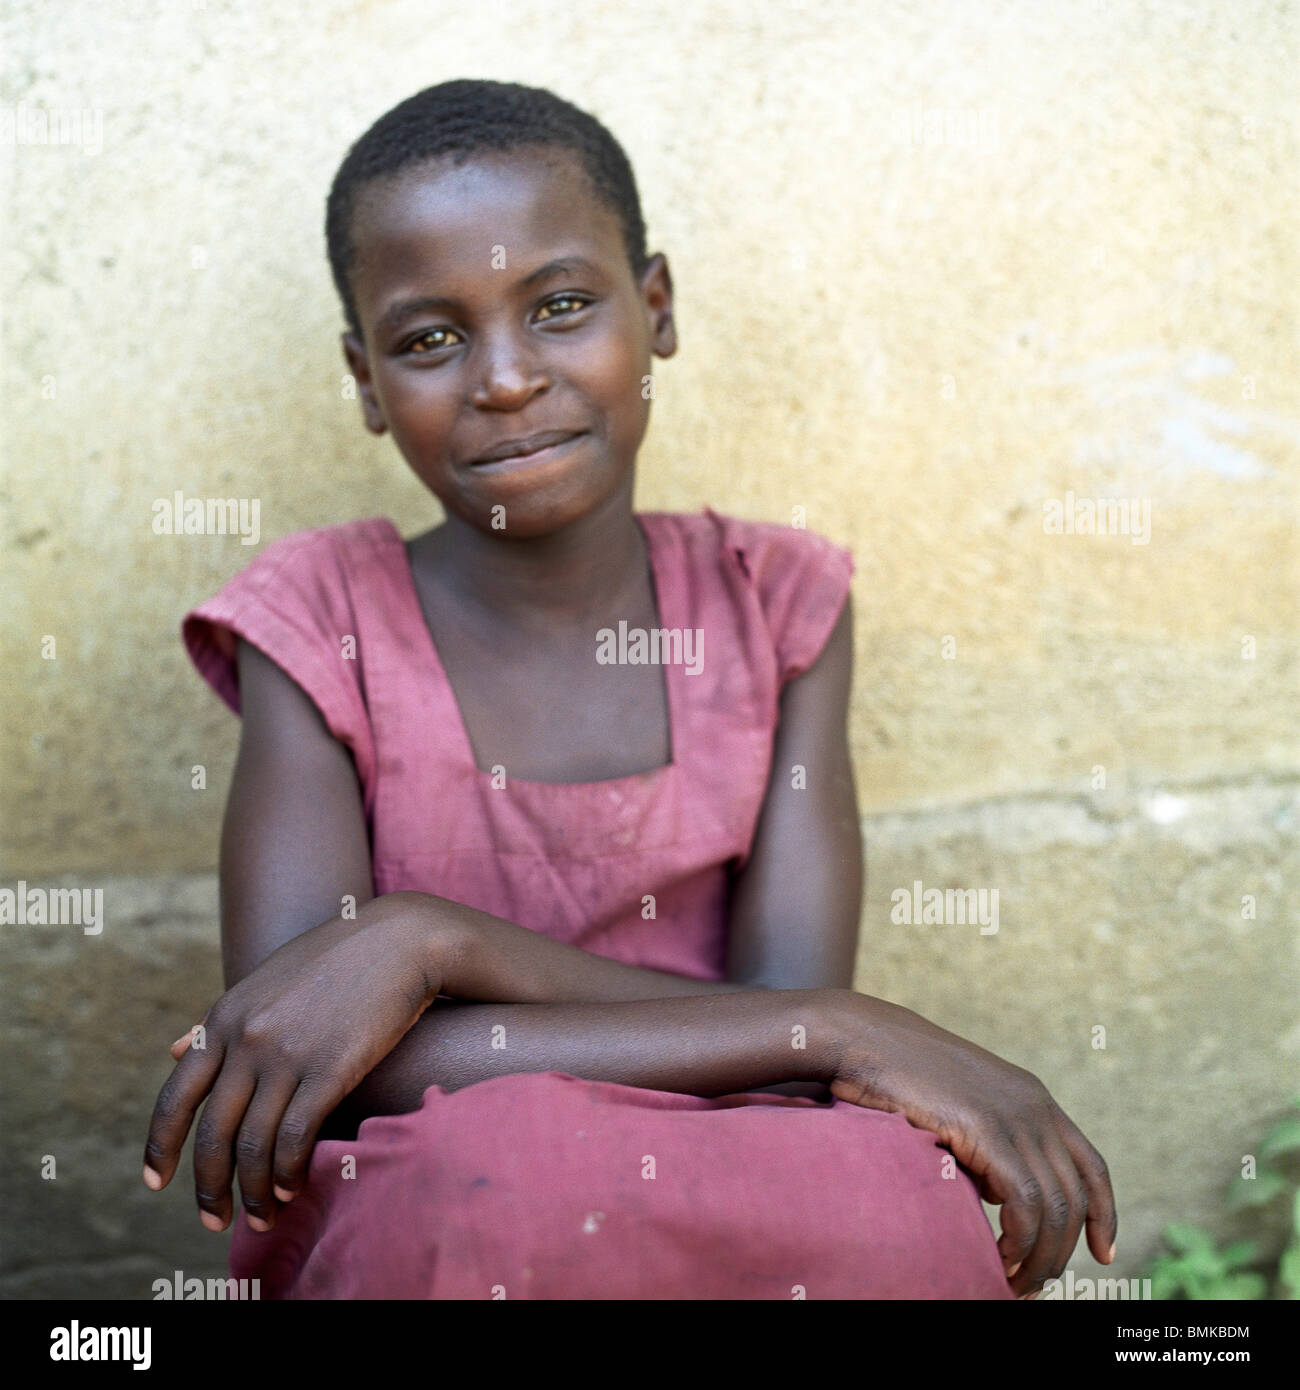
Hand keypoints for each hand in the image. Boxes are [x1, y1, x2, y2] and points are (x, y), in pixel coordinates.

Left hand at [143, 892, 445, 1232]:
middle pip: (213, 1133)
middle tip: (215, 1221)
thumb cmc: (337, 959)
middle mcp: (248, 1038)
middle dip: (210, 1187)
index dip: (161, 1146)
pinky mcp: (330, 1069)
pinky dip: (289, 1172)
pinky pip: (296, 1138)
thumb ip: (221, 1020)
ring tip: (263, 1215)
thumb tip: (174, 1051)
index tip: (156, 1183)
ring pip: (253, 1145)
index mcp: (226, 1018)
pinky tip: (294, 1188)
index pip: (177, 1096)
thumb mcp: (267, 981)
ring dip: (254, 1192)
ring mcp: (287, 1055)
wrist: (402, 939)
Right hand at [825, 991, 1116, 1297]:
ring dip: (1039, 1258)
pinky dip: (1020, 1241)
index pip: (1092, 1166)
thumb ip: (988, 1148)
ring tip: (1011, 1281)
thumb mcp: (960, 1110)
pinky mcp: (987, 1128)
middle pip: (1075, 1197)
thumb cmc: (898, 1076)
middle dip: (1060, 1253)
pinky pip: (1025, 1202)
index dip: (1104, 1214)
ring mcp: (1014, 1115)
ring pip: (1054, 1207)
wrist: (864, 1038)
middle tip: (1030, 1286)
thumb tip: (998, 1194)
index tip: (1102, 1254)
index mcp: (1034, 1098)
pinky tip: (1000, 1257)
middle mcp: (1035, 1106)